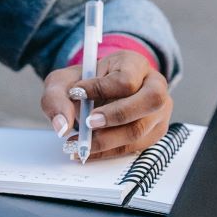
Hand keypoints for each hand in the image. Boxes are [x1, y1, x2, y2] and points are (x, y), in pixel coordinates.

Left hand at [40, 50, 171, 160]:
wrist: (97, 93)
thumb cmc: (85, 84)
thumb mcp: (64, 81)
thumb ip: (57, 97)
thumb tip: (62, 126)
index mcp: (136, 64)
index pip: (126, 78)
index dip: (101, 89)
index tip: (76, 93)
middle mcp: (156, 86)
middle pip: (149, 101)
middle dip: (115, 116)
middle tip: (87, 123)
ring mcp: (159, 112)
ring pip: (140, 130)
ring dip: (106, 140)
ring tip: (79, 142)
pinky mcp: (154, 133)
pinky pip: (134, 147)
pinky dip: (107, 152)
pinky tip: (87, 150)